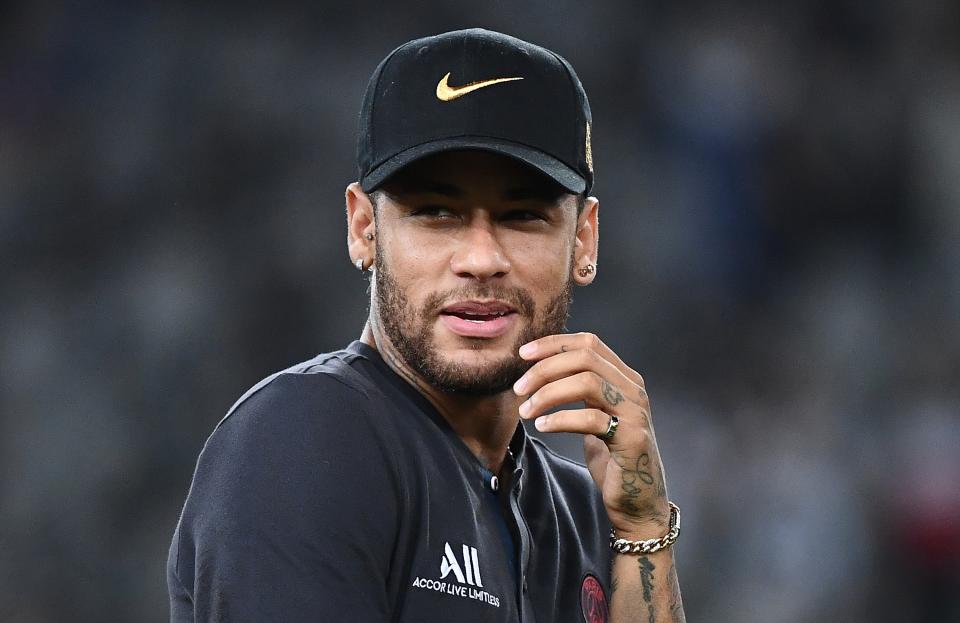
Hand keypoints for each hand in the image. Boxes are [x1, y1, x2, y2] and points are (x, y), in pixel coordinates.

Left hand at [514, 333, 669, 535]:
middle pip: (585, 358)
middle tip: (518, 387)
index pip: (589, 343)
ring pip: (587, 382)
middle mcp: (633, 390)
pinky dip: (560, 419)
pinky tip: (542, 426)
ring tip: (526, 410)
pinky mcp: (632, 439)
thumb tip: (541, 370)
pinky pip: (590, 419)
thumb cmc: (612, 458)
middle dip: (545, 368)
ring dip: (548, 393)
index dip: (554, 343)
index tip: (523, 354)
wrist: (639, 502)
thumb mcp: (595, 416)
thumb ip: (581, 392)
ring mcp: (635, 413)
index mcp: (625, 379)